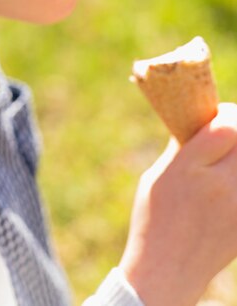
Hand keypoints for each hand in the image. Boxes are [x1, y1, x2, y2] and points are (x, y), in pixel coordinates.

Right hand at [119, 102, 236, 305]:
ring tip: (226, 159)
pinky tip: (227, 180)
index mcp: (193, 168)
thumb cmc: (155, 217)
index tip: (219, 115)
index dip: (227, 114)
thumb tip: (204, 121)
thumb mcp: (160, 174)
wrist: (166, 270)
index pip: (229, 127)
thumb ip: (185, 146)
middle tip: (227, 132)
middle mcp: (224, 186)